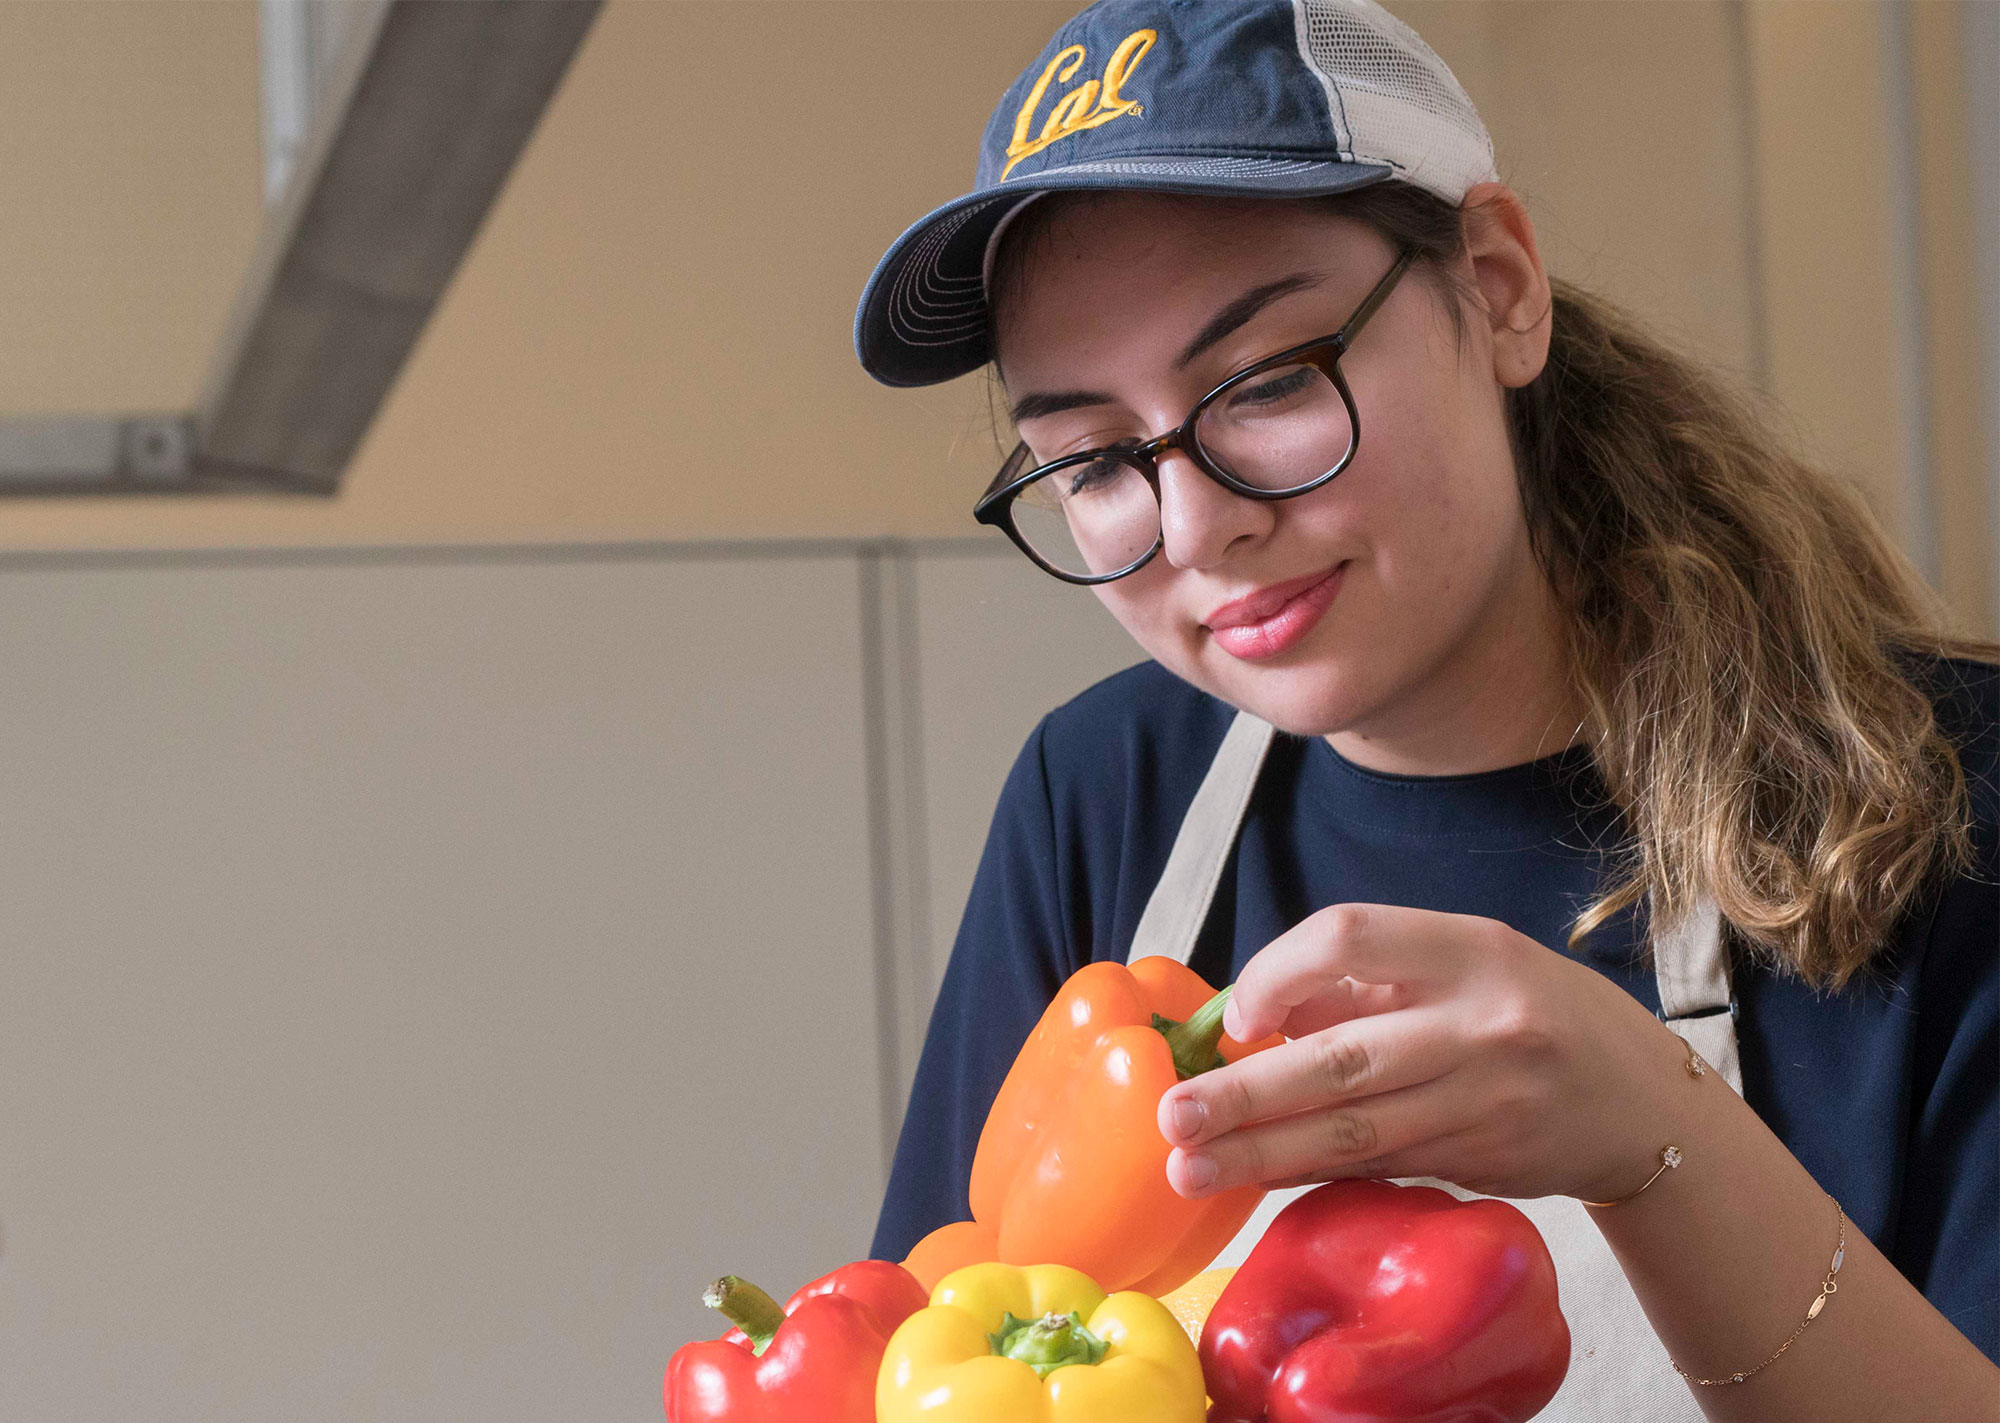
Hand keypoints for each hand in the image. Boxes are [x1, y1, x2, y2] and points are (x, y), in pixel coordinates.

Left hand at [1155, 903, 1695, 1202]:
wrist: (1641, 1102)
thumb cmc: (1532, 1012)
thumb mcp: (1464, 963)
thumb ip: (1364, 983)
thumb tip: (1248, 1014)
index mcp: (1468, 949)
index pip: (1349, 937)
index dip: (1277, 971)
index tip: (1237, 1016)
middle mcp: (1480, 1025)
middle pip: (1340, 1058)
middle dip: (1246, 1093)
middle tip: (1172, 1115)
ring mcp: (1484, 1102)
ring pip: (1353, 1132)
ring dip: (1261, 1155)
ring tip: (1189, 1168)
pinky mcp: (1479, 1163)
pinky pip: (1376, 1166)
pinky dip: (1309, 1174)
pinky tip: (1254, 1182)